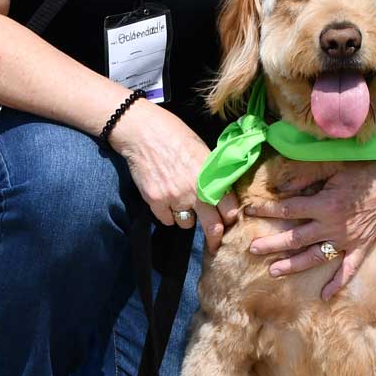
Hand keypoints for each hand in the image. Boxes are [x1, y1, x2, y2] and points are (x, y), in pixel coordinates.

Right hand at [106, 100, 240, 252]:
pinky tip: (166, 200)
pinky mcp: (155, 201)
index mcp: (211, 177)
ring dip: (187, 218)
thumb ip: (213, 175)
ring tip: (182, 203)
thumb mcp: (203, 151)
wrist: (144, 132)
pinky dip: (167, 214)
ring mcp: (174, 198)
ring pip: (187, 224)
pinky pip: (167, 220)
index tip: (228, 222)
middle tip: (215, 242)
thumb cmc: (176, 135)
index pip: (230, 209)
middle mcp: (195, 191)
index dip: (230, 218)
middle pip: (212, 226)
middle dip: (215, 237)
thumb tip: (222, 192)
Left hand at [242, 153, 375, 299]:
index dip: (266, 210)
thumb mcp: (332, 168)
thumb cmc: (362, 170)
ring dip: (293, 266)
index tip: (249, 212)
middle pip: (295, 239)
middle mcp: (332, 226)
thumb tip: (282, 188)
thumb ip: (306, 178)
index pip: (288, 210)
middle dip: (272, 244)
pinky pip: (348, 269)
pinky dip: (337, 283)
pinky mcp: (360, 246)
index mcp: (324, 205)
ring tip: (273, 272)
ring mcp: (346, 240)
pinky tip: (324, 296)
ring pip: (315, 257)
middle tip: (252, 249)